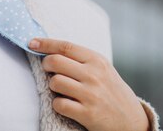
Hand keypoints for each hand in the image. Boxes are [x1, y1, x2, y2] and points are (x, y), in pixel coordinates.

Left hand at [29, 38, 149, 130]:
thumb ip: (82, 59)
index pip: (66, 46)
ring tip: (62, 90)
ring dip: (53, 87)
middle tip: (49, 70)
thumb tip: (51, 50)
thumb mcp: (103, 69)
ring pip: (54, 82)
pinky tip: (66, 105)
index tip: (31, 43)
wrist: (131, 120)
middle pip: (55, 62)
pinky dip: (58, 105)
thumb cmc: (112, 91)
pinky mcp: (87, 113)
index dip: (46, 43)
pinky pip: (59, 104)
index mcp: (97, 60)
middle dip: (46, 65)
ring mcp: (90, 94)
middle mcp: (94, 75)